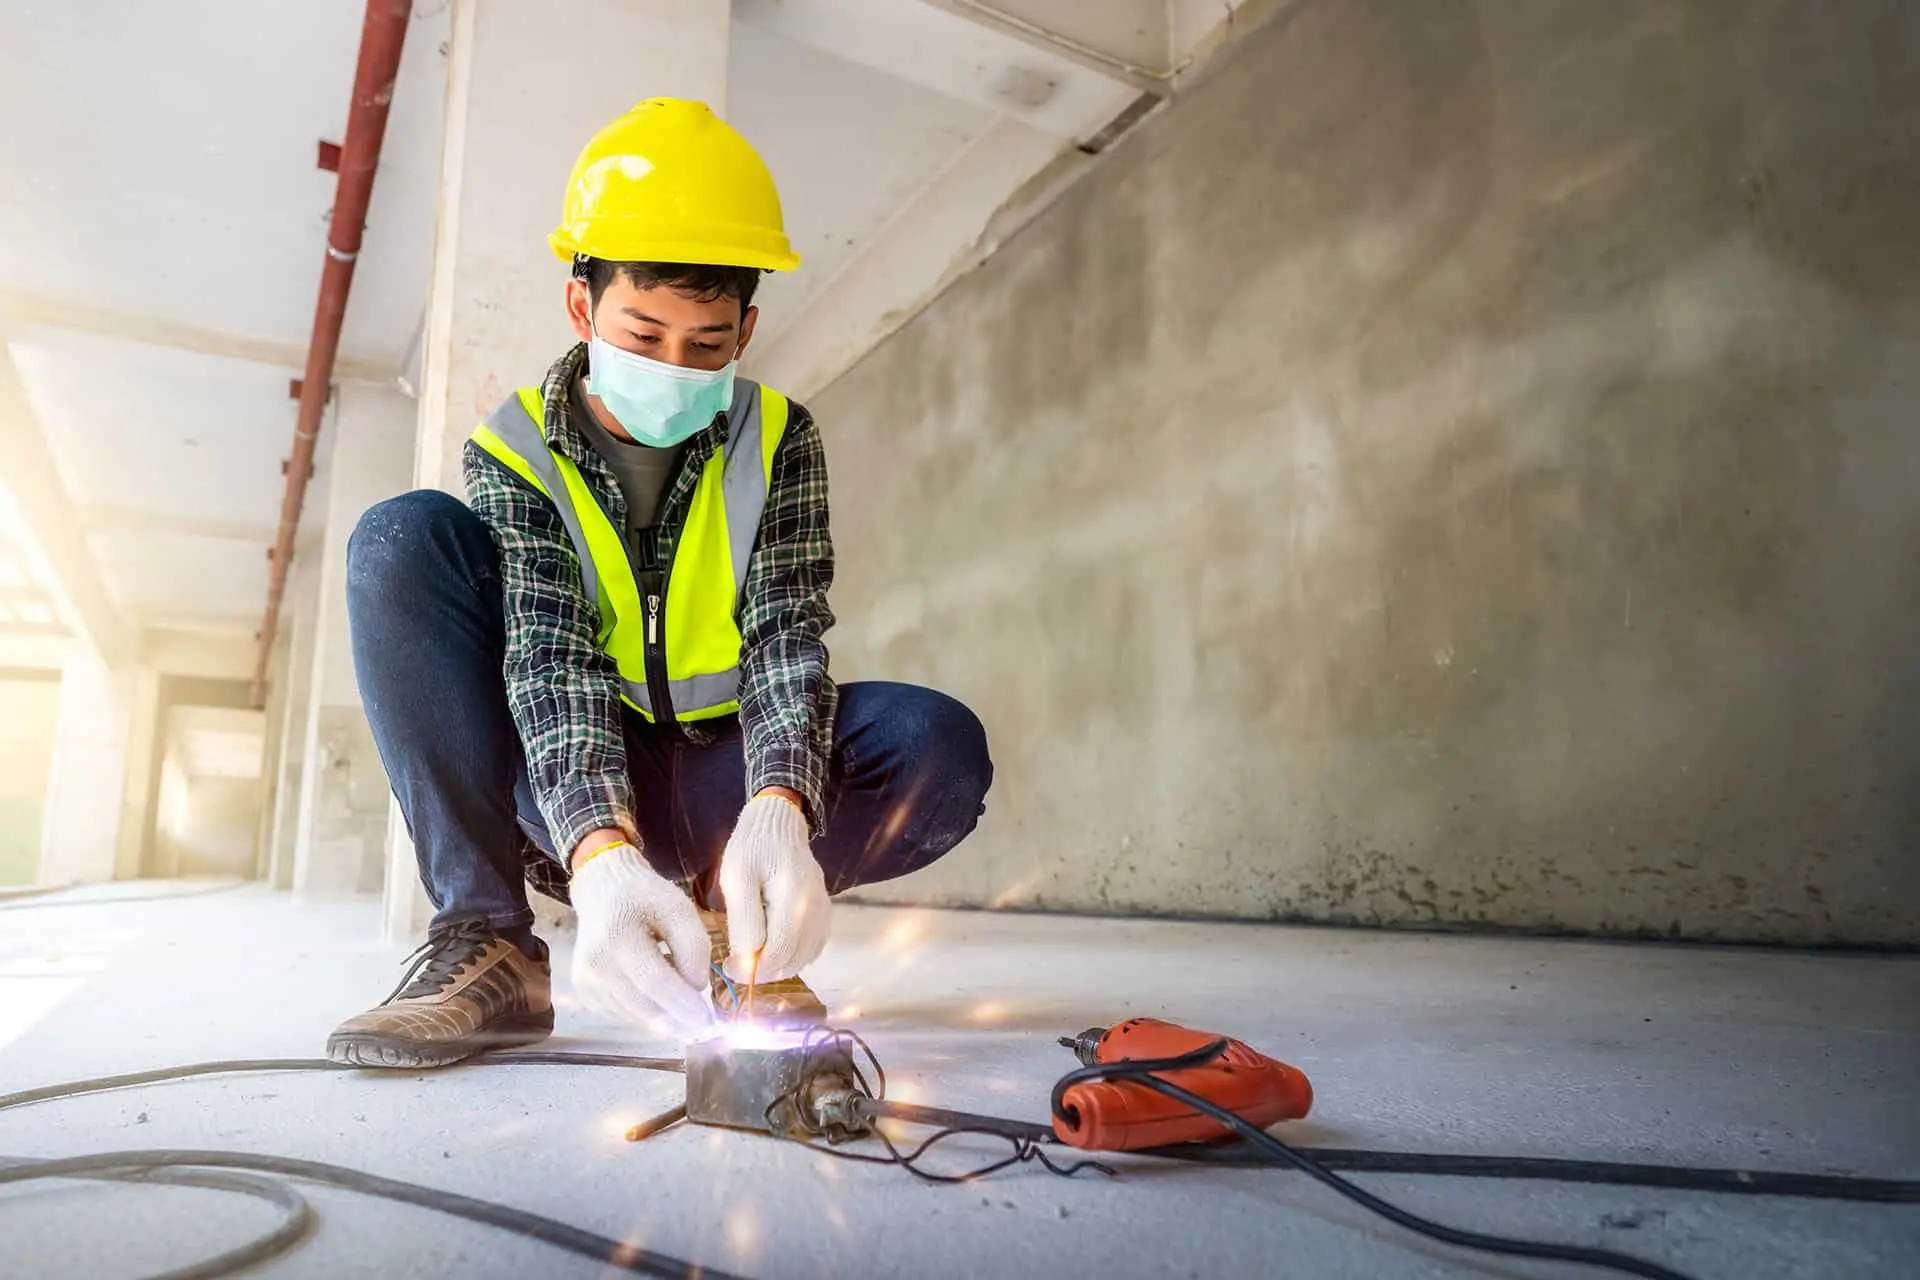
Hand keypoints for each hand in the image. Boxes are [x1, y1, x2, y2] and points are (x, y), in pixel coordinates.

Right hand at [568, 843, 711, 1031]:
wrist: (603, 893)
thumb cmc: (645, 899)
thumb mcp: (679, 908)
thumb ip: (694, 946)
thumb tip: (697, 988)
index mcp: (617, 936)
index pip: (653, 980)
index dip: (682, 1004)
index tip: (708, 1021)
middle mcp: (595, 964)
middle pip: (643, 1005)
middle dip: (678, 1019)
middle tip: (704, 1025)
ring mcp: (585, 982)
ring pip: (635, 1016)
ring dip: (663, 1016)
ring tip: (679, 996)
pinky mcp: (585, 993)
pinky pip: (623, 1015)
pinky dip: (645, 1011)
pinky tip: (655, 993)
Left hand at [717, 793, 830, 982]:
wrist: (779, 824)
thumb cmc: (752, 848)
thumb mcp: (736, 878)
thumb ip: (744, 921)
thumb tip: (747, 961)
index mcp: (794, 897)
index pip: (778, 953)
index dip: (751, 970)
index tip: (727, 966)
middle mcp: (816, 908)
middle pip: (792, 961)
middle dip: (762, 971)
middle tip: (735, 963)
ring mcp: (824, 911)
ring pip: (803, 959)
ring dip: (776, 966)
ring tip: (751, 955)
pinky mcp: (825, 913)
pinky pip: (812, 948)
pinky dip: (792, 957)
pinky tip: (773, 947)